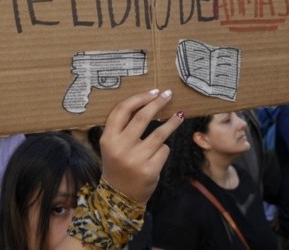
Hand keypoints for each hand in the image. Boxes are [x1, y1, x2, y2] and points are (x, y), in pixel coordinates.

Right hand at [99, 89, 182, 203]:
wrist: (120, 196)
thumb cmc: (118, 163)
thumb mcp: (112, 145)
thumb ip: (124, 127)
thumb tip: (148, 102)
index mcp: (108, 138)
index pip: (122, 110)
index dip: (139, 98)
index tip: (153, 92)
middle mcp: (120, 148)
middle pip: (142, 117)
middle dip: (158, 103)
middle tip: (168, 95)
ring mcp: (136, 159)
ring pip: (159, 133)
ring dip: (172, 122)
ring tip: (180, 114)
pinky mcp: (150, 170)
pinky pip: (164, 150)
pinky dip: (164, 148)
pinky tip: (160, 151)